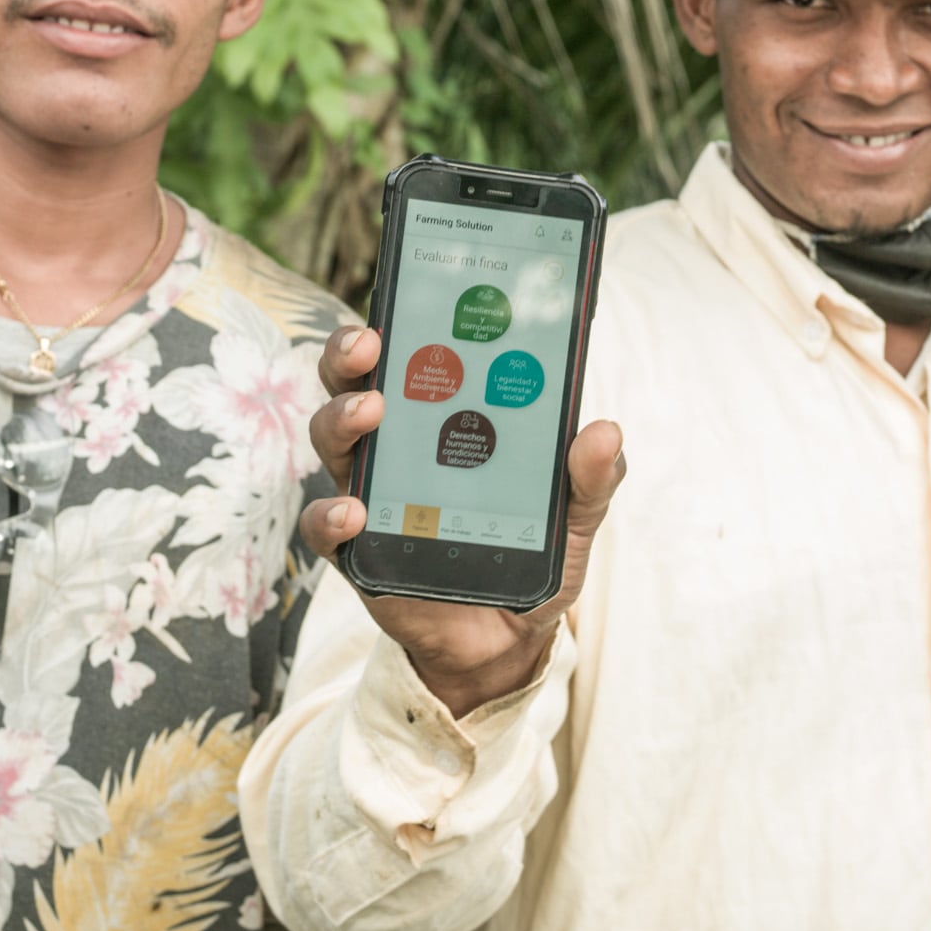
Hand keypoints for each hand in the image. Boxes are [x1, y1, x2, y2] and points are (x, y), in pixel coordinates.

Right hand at [296, 322, 625, 718]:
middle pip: (354, 381)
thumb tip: (605, 432)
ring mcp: (371, 493)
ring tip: (371, 411)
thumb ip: (593, 477)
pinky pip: (325, 525)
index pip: (416, 352)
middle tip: (372, 342)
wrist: (510, 640)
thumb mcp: (576, 516)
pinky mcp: (357, 550)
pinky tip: (354, 511)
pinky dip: (331, 514)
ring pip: (332, 437)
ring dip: (343, 417)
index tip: (416, 290)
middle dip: (350, 351)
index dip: (406, 315)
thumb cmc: (534, 556)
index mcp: (446, 417)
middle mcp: (398, 444)